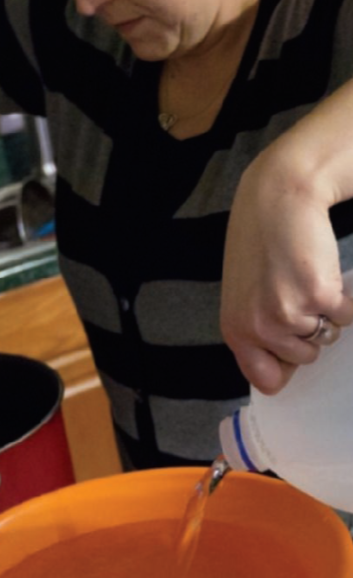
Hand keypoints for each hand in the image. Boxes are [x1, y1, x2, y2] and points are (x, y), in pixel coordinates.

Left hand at [221, 143, 352, 393]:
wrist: (278, 197)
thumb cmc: (261, 240)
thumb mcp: (243, 293)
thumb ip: (257, 329)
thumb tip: (278, 372)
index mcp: (236, 330)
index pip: (266, 380)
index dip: (285, 367)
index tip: (291, 347)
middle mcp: (259, 328)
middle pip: (305, 357)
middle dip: (309, 331)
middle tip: (296, 292)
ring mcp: (290, 315)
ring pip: (327, 336)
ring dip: (326, 312)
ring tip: (306, 278)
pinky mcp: (320, 296)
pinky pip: (346, 314)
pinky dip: (343, 296)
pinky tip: (321, 269)